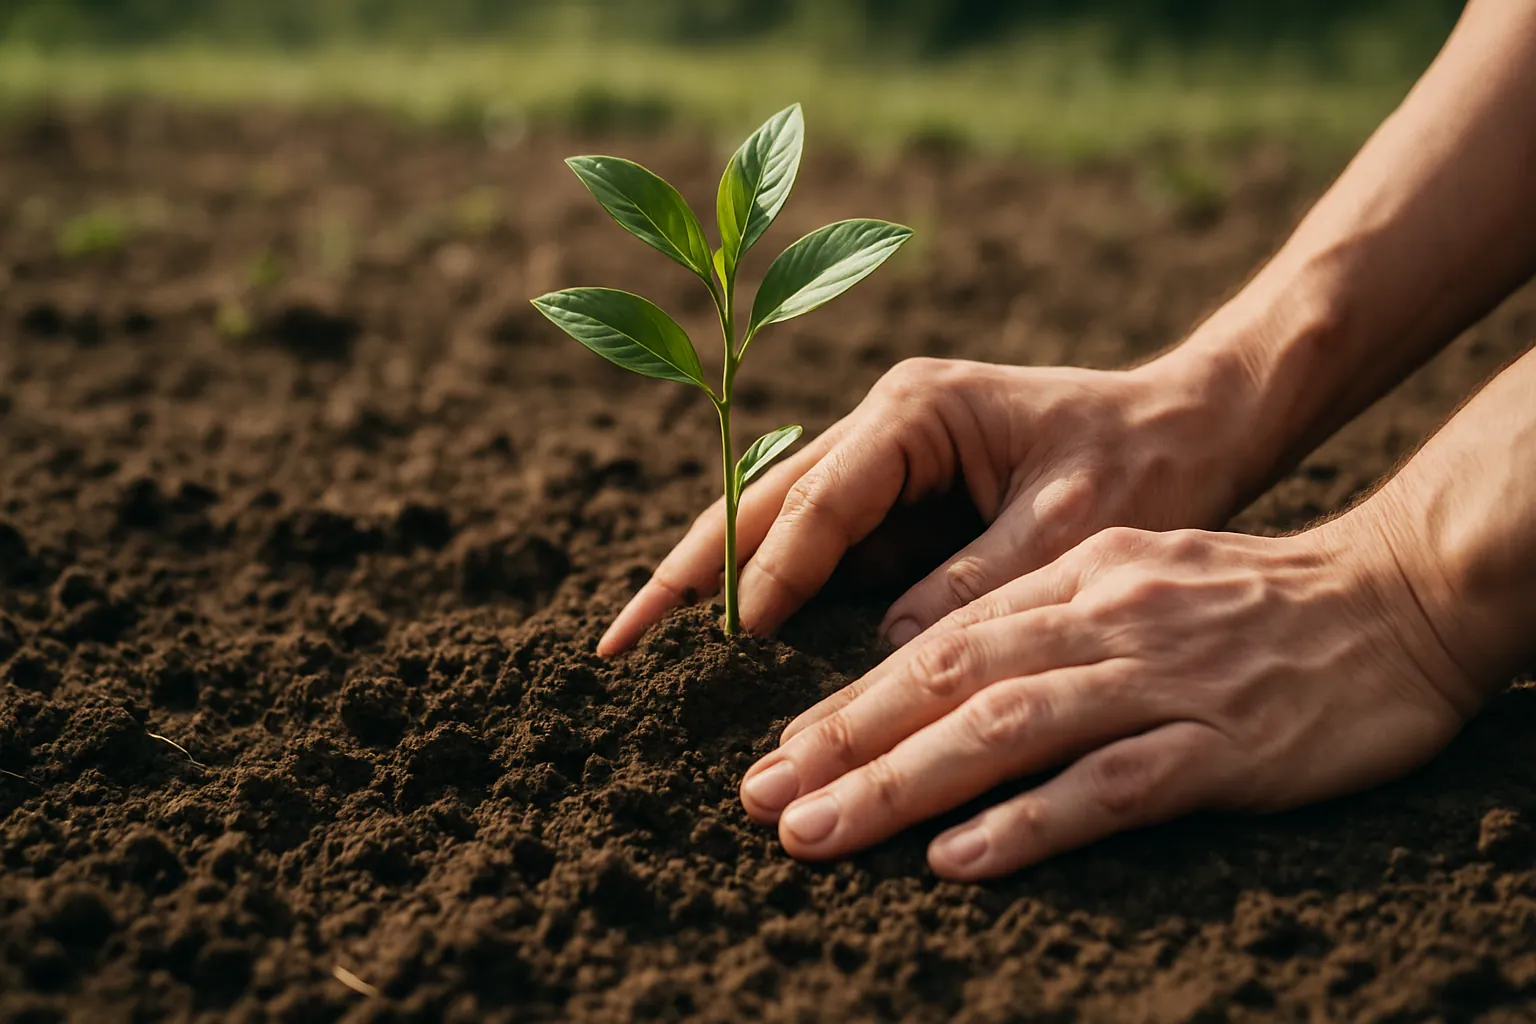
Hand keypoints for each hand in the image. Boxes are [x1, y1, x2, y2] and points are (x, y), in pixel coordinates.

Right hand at [599, 355, 1251, 653]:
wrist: (1194, 426)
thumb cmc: (1146, 461)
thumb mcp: (1073, 524)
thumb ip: (977, 583)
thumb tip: (889, 655)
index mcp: (914, 411)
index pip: (820, 501)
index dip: (769, 575)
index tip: (726, 645)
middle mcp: (882, 429)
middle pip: (759, 506)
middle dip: (686, 576)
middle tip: (616, 647)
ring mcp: (883, 466)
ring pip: (772, 530)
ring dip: (710, 591)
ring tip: (643, 655)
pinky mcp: (896, 505)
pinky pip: (817, 556)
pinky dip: (770, 603)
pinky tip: (728, 654)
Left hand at [737, 519, 1477, 879]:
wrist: (1397, 596)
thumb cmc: (1256, 596)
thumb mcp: (1137, 573)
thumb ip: (1045, 612)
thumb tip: (941, 662)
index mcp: (1077, 579)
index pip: (941, 640)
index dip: (855, 701)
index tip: (782, 752)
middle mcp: (1104, 620)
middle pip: (951, 682)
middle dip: (847, 744)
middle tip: (761, 799)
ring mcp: (1162, 680)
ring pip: (1009, 729)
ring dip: (904, 784)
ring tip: (820, 833)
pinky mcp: (1224, 745)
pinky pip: (1112, 785)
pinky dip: (1030, 821)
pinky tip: (960, 859)